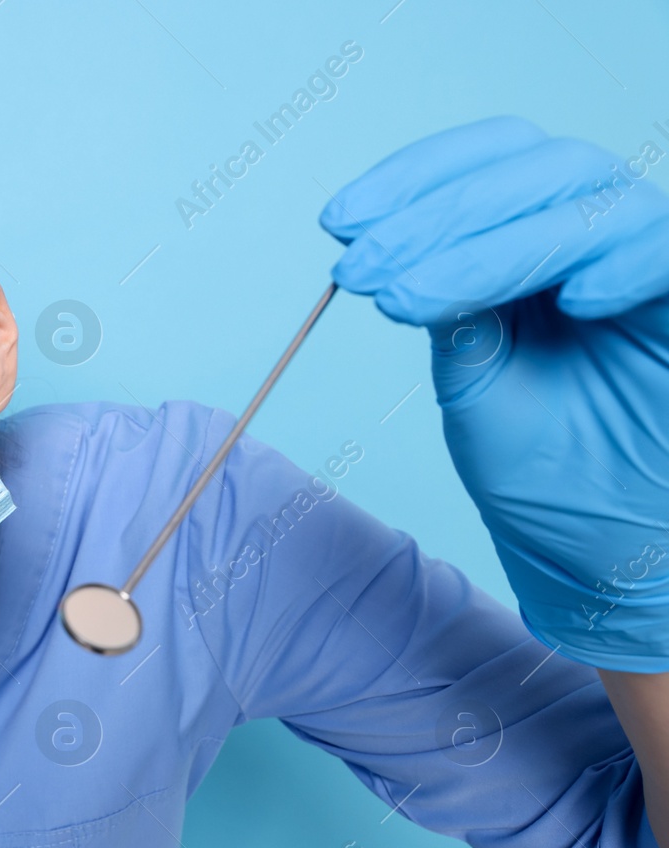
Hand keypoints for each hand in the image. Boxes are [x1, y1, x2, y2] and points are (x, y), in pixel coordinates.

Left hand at [320, 116, 668, 671]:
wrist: (614, 554)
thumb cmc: (549, 473)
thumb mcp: (477, 382)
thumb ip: (452, 311)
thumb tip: (393, 248)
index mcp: (538, 244)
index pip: (486, 164)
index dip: (413, 178)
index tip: (338, 222)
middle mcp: (601, 237)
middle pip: (534, 167)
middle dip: (435, 214)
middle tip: (362, 269)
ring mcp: (651, 266)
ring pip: (590, 202)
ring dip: (491, 247)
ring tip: (414, 299)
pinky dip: (626, 261)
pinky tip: (573, 303)